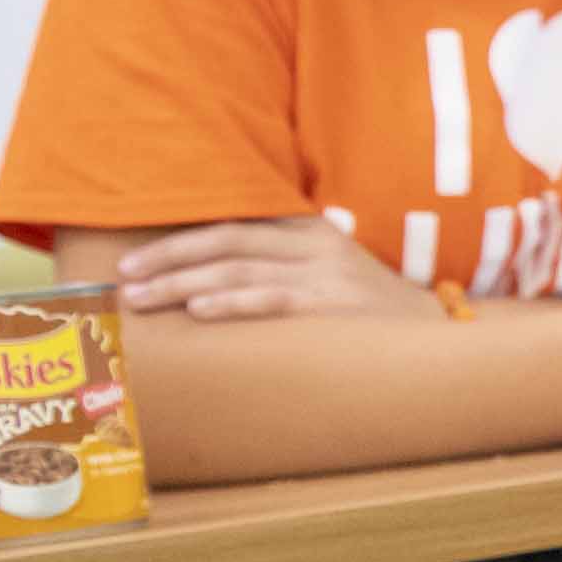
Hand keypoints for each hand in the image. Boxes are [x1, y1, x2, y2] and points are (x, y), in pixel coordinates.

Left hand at [114, 218, 434, 325]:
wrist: (438, 338)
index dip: (177, 240)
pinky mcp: (333, 306)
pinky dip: (231, 301)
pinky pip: (272, 299)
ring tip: (143, 299)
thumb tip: (205, 282)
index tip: (133, 259)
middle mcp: (314, 244)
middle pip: (226, 240)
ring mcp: (325, 274)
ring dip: (182, 283)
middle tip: (123, 279)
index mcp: (309, 229)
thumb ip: (279, 267)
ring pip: (238, 269)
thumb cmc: (369, 315)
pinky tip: (199, 310)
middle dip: (167, 258)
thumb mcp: (328, 275)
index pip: (231, 223)